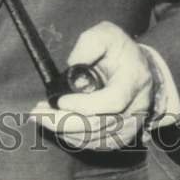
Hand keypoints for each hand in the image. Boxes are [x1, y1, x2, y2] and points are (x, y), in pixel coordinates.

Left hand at [30, 21, 154, 150]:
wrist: (142, 72)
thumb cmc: (121, 52)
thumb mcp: (108, 34)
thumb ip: (90, 43)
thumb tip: (73, 62)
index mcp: (133, 81)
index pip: (112, 102)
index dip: (85, 105)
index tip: (60, 101)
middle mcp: (135, 109)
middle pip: (97, 126)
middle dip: (62, 122)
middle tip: (37, 113)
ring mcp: (129, 127)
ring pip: (92, 139)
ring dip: (62, 130)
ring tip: (40, 115)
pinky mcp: (120, 138)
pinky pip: (93, 144)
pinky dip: (71, 137)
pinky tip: (55, 125)